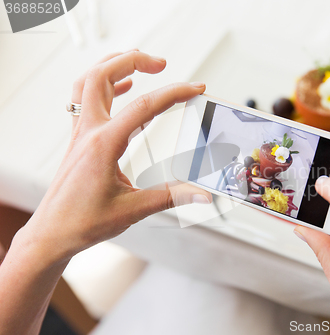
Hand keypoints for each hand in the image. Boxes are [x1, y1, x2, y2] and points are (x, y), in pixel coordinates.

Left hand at [19, 51, 211, 263]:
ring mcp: (80, 133)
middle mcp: (88, 132)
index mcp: (103, 145)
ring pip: (87, 81)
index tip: (193, 88)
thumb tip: (201, 194)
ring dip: (112, 65)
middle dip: (133, 60)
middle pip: (102, 75)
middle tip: (161, 63)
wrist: (53, 233)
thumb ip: (172, 197)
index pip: (143, 107)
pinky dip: (103, 85)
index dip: (173, 93)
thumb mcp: (133, 209)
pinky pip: (84, 99)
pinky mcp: (78, 139)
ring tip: (138, 61)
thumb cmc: (83, 222)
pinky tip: (121, 88)